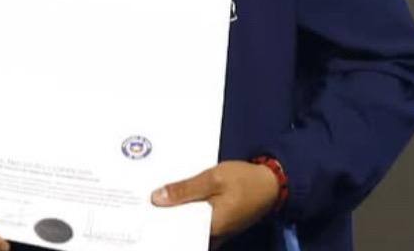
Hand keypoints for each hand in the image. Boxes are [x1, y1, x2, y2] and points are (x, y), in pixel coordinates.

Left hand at [151, 161, 278, 246]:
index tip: (142, 214)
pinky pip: (198, 220)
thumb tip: (156, 199)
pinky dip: (188, 211)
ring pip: (189, 225)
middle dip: (165, 218)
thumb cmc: (244, 180)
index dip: (159, 223)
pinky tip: (176, 197)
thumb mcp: (212, 179)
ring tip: (155, 199)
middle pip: (181, 229)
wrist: (271, 182)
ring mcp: (218, 230)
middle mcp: (213, 234)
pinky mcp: (221, 223)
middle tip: (145, 203)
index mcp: (210, 227)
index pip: (177, 232)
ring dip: (176, 213)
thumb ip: (185, 190)